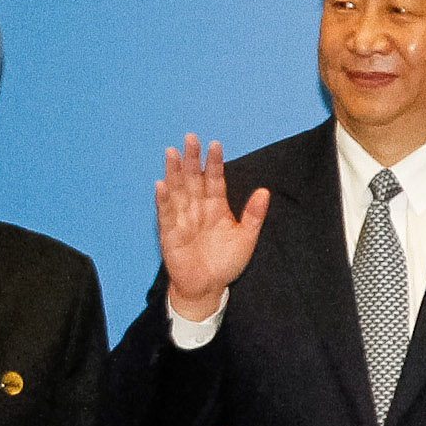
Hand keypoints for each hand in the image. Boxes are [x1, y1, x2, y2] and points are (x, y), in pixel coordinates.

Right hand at [156, 135, 270, 320]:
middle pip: (194, 180)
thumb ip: (254, 215)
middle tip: (190, 138)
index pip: (215, 180)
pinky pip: (165, 214)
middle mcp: (197, 209)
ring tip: (172, 153)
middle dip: (192, 160)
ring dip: (174, 173)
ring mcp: (182, 219)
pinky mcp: (170, 233)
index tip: (215, 144)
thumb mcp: (246, 238)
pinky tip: (161, 185)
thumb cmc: (225, 262)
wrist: (208, 287)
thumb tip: (265, 191)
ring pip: (177, 191)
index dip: (215, 164)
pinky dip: (163, 200)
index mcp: (216, 207)